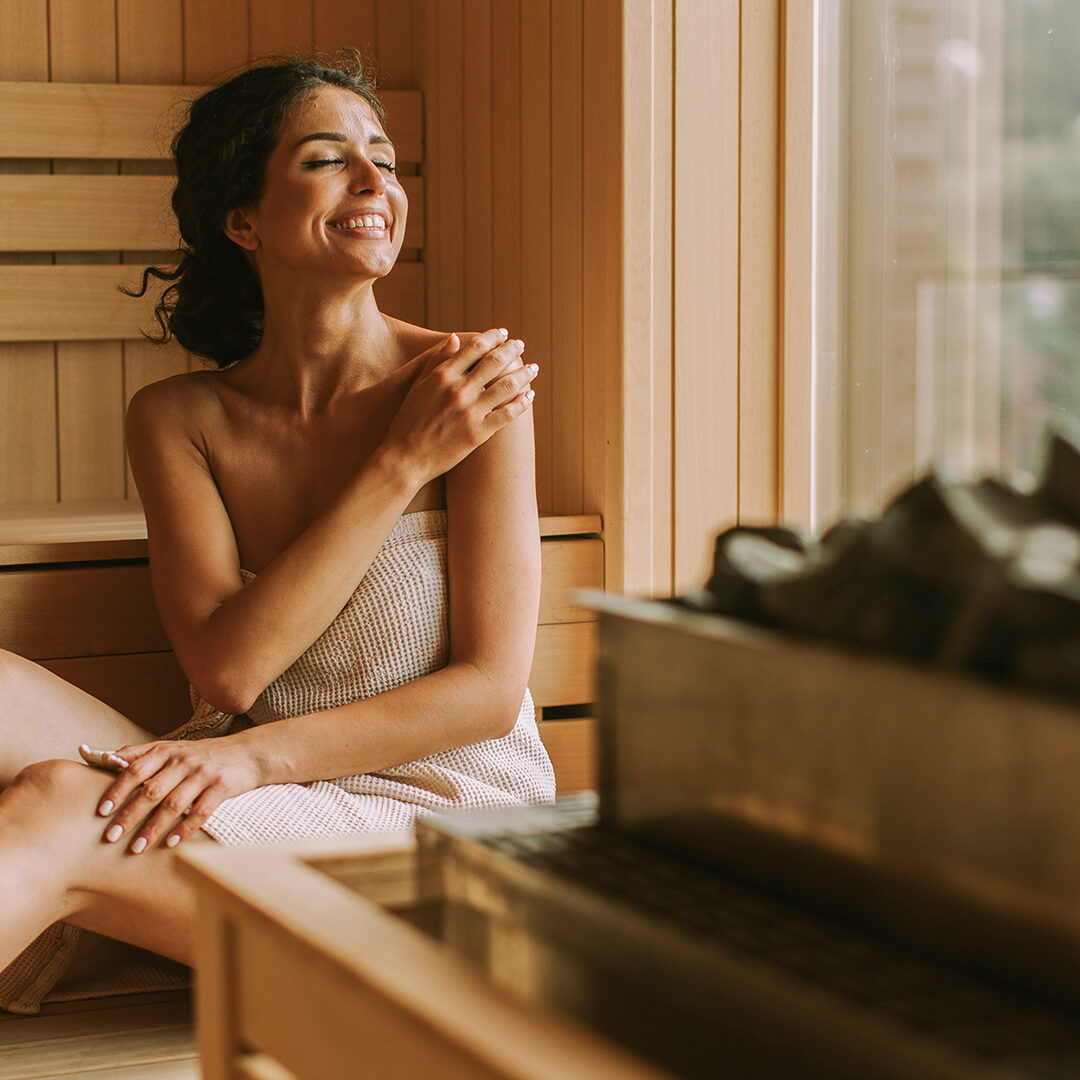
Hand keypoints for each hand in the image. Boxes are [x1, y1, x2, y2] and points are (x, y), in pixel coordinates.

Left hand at [94, 737, 259, 852]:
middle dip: (129, 816)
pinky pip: (201, 812)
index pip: (135, 770)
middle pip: (151, 790)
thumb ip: (142, 754)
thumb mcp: (173, 748)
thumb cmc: (203, 754)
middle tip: (110, 837)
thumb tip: (106, 759)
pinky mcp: (222, 786)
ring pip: (173, 804)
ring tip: (136, 848)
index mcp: (167, 751)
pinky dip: (185, 829)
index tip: (101, 812)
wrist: (248, 753)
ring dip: (153, 828)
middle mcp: (184, 760)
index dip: (117, 790)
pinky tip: (171, 844)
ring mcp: (204, 773)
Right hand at [383, 327, 536, 484]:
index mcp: (442, 376)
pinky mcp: (479, 433)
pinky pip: (507, 414)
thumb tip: (455, 338)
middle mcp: (458, 390)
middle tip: (521, 345)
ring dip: (524, 374)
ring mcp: (470, 412)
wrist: (405, 458)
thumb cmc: (408, 421)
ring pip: (506, 386)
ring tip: (533, 368)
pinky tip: (530, 396)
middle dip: (512, 350)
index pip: (474, 347)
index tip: (503, 333)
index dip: (492, 337)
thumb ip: (437, 361)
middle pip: (494, 362)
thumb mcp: (418, 386)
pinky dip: (522, 402)